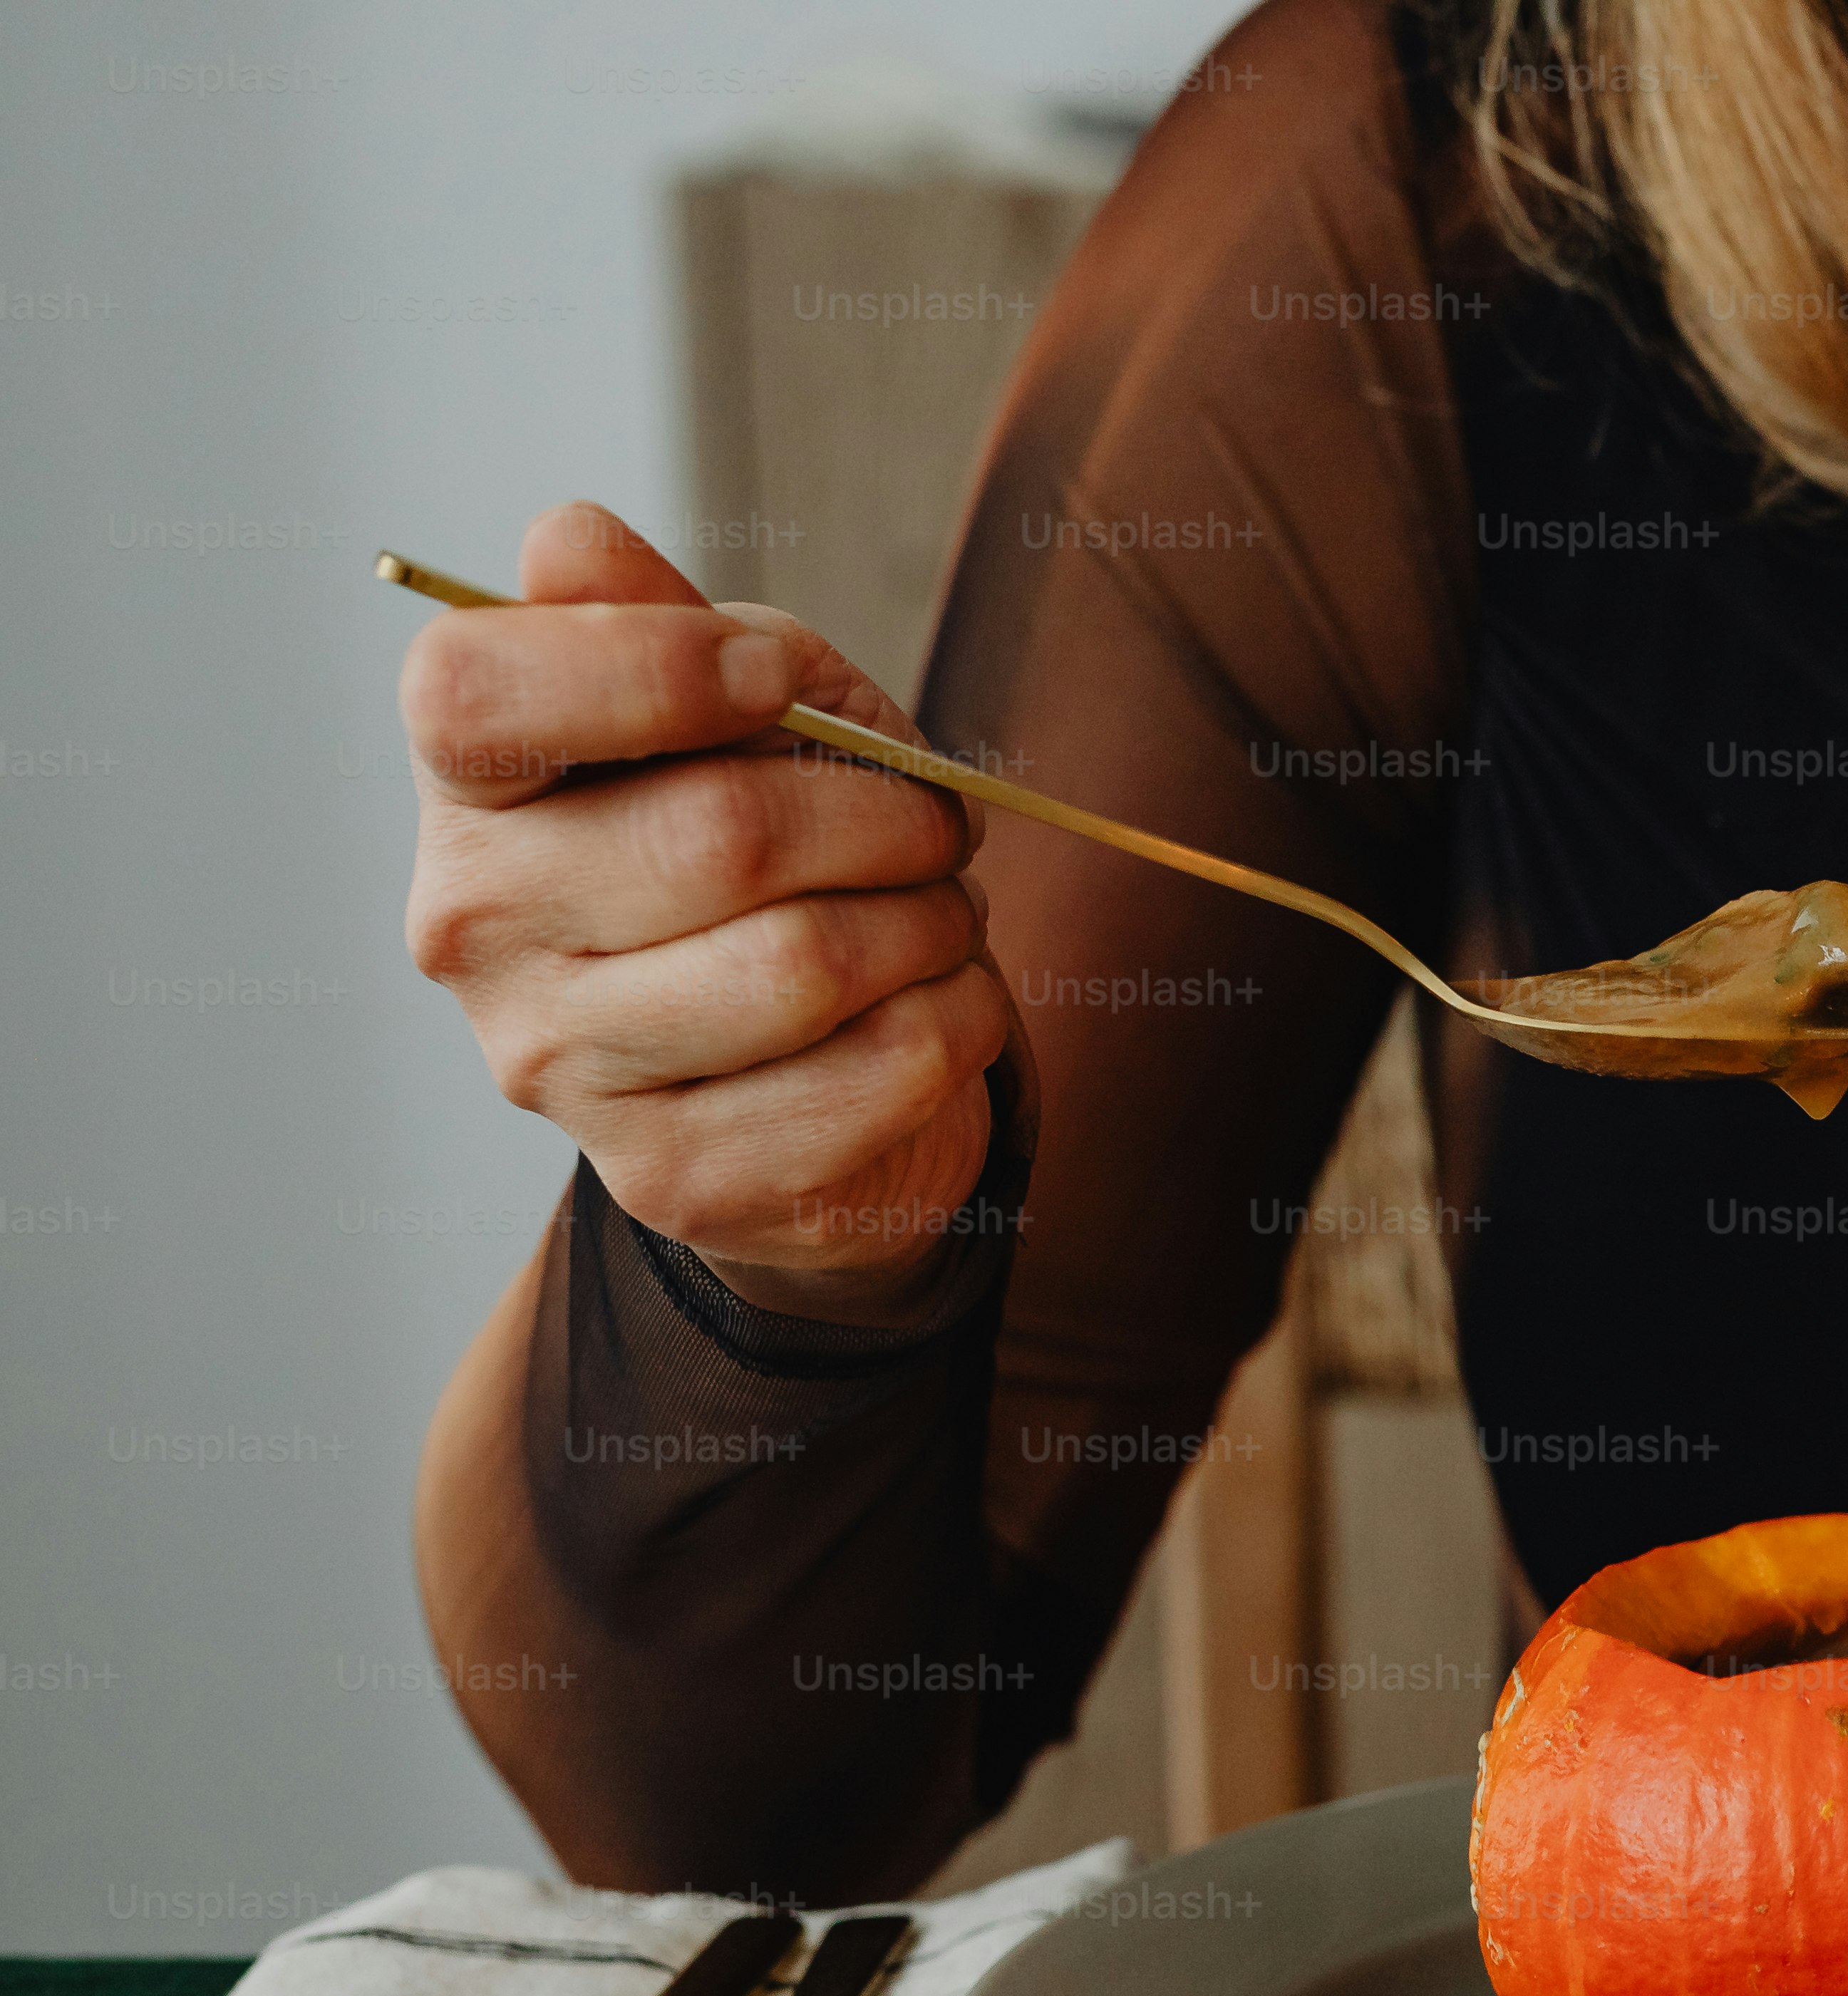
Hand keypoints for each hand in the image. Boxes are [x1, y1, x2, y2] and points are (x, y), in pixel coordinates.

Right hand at [401, 500, 1017, 1322]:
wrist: (795, 1071)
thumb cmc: (753, 848)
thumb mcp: (721, 708)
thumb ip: (656, 619)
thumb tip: (567, 541)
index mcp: (466, 791)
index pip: (475, 692)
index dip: (654, 663)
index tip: (775, 679)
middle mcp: (474, 933)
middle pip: (715, 836)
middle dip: (884, 816)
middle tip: (941, 824)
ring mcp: (562, 1072)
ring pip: (809, 965)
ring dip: (934, 923)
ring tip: (941, 913)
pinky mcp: (676, 1180)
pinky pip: (879, 1075)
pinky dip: (959, 1019)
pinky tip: (944, 1001)